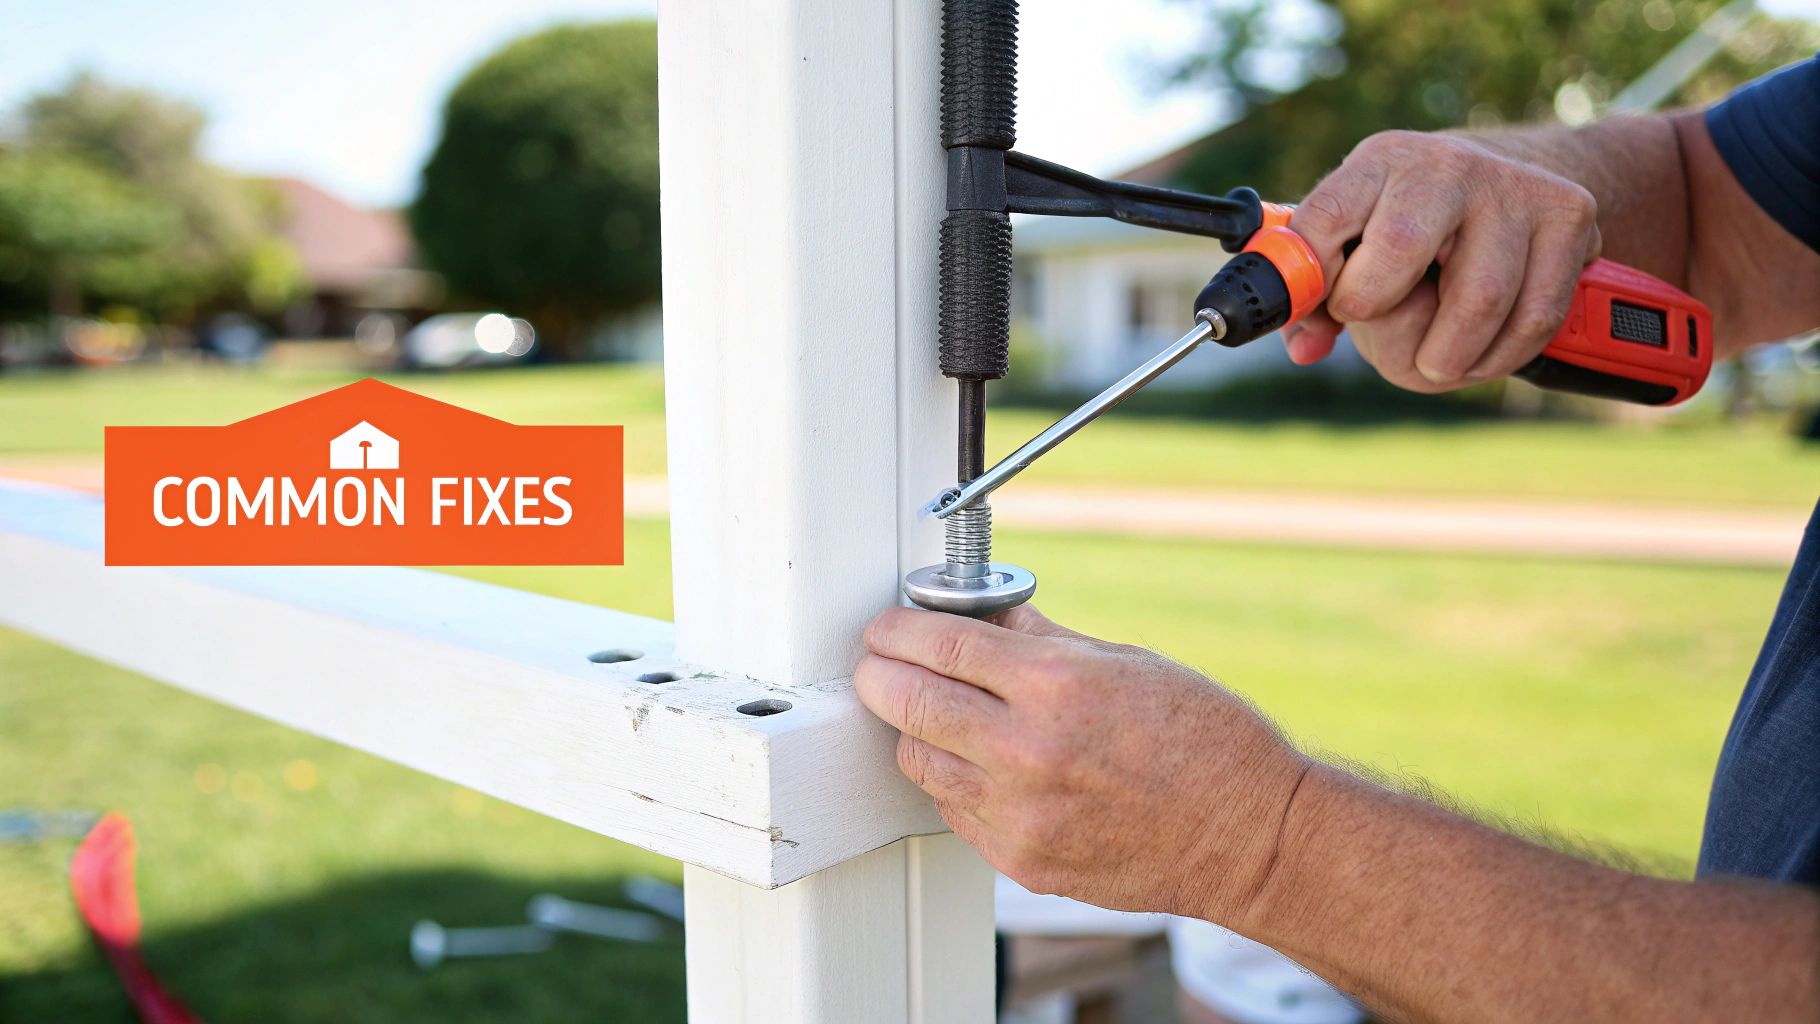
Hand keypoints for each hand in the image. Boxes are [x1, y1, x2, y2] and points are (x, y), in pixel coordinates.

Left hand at [855, 604, 1309, 920]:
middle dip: (881, 674)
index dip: (899, 630)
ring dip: (916, 729)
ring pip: (920, 760)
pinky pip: (954, 810)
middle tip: (879, 663)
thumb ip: (1043, 639)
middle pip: (908, 702)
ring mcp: (1021, 813)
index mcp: (1057, 685)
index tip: (887, 627)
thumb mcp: (1127, 660)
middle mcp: (1029, 750)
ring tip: (934, 711)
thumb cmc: (1206, 740)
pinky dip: (954, 780)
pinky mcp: (1022, 860)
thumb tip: (986, 616)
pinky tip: (977, 761)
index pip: (941, 645)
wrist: (1251, 835)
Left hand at [1284, 130, 1601, 391]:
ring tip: (1438, 357)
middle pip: (1401, 251)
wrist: (1508, 187)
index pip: (1325, 218)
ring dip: (1449, 357)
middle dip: (1386, 321)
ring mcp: (1513, 185)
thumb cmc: (1410, 233)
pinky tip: (1483, 351)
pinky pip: (1534, 317)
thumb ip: (1315, 302)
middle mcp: (1445, 163)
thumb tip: (1305, 348)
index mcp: (1378, 162)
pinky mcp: (1569, 213)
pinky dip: (1501, 356)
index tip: (1333, 313)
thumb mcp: (1354, 249)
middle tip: (1393, 337)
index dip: (1316, 281)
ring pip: (1478, 301)